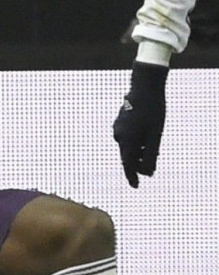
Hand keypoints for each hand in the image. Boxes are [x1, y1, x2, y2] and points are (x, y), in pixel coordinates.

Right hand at [113, 61, 168, 187]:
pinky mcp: (120, 122)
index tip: (136, 187)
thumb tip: (148, 172)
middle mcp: (119, 136)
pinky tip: (145, 135)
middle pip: (129, 156)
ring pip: (129, 146)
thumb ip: (151, 155)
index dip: (133, 177)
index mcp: (127, 140)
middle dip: (140, 162)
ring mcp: (118, 128)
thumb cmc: (153, 111)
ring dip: (139, 150)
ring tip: (153, 145)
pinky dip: (136, 141)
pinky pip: (127, 138)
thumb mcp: (156, 136)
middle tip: (153, 163)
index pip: (129, 165)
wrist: (144, 87)